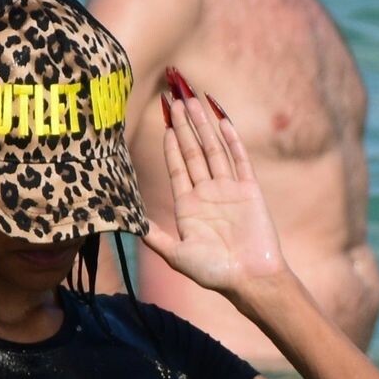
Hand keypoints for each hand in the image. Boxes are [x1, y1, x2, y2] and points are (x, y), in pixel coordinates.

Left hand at [140, 70, 289, 302]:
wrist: (251, 279)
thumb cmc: (214, 273)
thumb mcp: (176, 256)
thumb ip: (154, 237)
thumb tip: (127, 222)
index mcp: (189, 206)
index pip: (177, 166)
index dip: (169, 143)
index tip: (163, 120)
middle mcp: (208, 193)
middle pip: (193, 151)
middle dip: (184, 125)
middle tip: (175, 98)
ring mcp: (229, 190)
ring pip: (214, 150)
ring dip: (203, 126)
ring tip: (193, 101)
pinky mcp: (250, 191)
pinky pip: (239, 159)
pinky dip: (232, 140)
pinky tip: (222, 120)